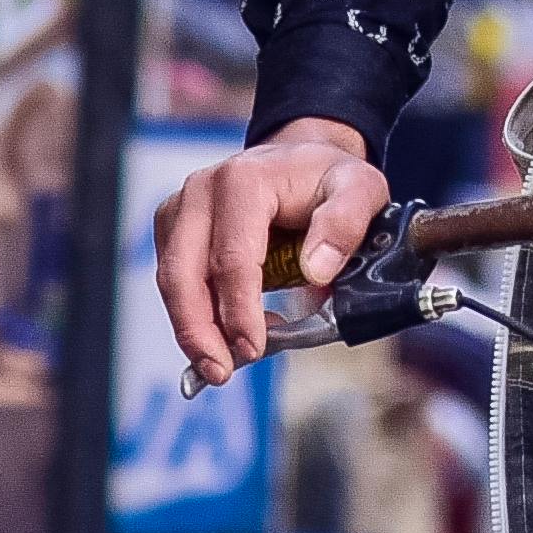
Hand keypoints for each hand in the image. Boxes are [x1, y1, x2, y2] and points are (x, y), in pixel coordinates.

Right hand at [155, 116, 390, 389]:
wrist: (303, 159)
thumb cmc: (330, 180)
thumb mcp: (360, 190)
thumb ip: (345, 224)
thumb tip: (316, 270)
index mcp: (244, 180)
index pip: (232, 259)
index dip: (239, 311)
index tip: (253, 348)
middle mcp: (202, 189)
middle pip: (183, 273)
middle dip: (199, 331)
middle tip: (221, 372)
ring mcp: (181, 206)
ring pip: (171, 279)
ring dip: (193, 329)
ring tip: (221, 364)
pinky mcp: (174, 226)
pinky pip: (173, 278)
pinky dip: (195, 312)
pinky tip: (227, 332)